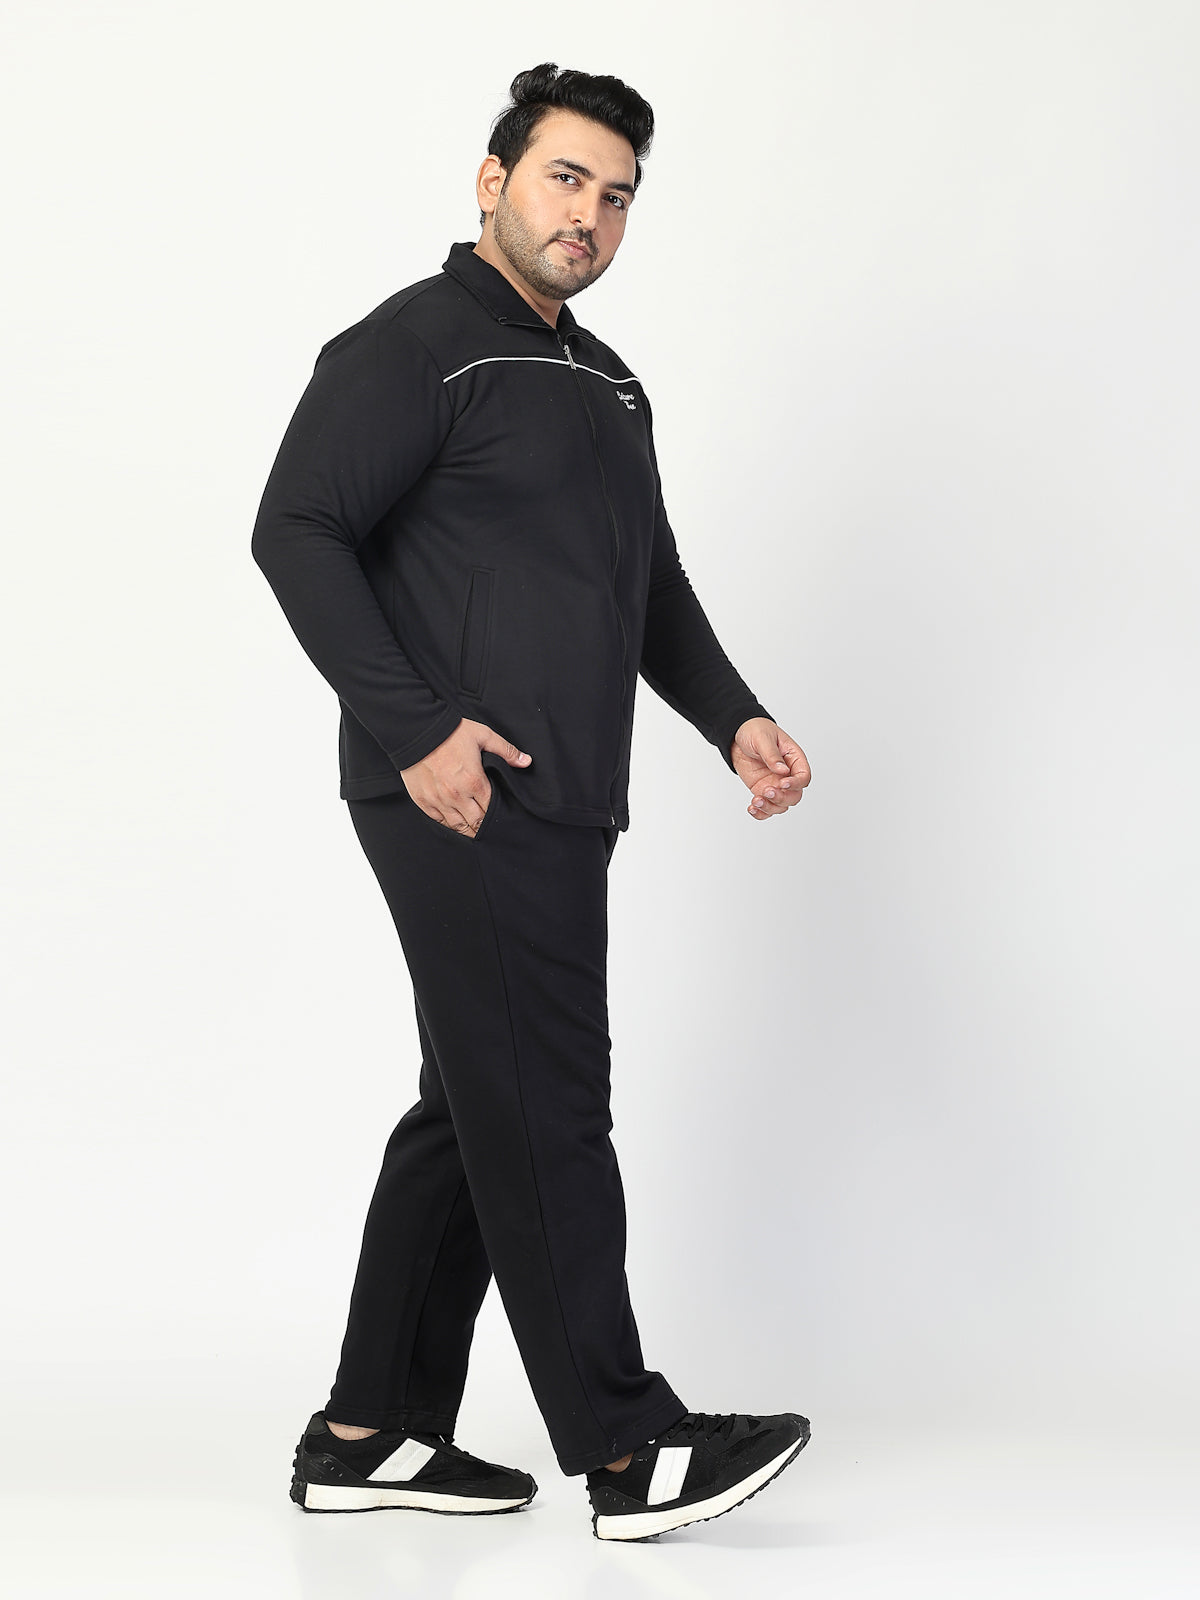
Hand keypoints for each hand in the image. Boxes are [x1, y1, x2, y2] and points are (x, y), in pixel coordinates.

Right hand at [401, 718, 531, 835]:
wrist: (416, 729)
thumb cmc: (450, 732)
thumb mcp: (483, 735)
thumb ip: (506, 751)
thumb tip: (526, 761)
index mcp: (473, 781)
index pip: (491, 809)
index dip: (497, 814)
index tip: (500, 815)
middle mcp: (456, 795)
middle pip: (475, 823)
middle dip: (484, 826)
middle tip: (489, 827)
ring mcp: (438, 800)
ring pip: (457, 826)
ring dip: (467, 829)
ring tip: (474, 830)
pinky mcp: (423, 800)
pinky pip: (438, 820)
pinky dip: (448, 823)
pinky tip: (455, 822)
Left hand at [730, 717, 810, 824]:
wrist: (737, 736)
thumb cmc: (755, 730)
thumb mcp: (763, 738)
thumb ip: (772, 755)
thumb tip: (782, 770)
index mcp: (794, 759)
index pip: (804, 777)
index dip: (796, 784)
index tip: (782, 783)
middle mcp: (787, 774)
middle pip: (795, 795)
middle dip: (782, 798)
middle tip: (767, 792)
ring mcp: (775, 784)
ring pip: (781, 805)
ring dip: (770, 807)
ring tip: (756, 801)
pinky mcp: (762, 790)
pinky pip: (767, 807)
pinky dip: (761, 813)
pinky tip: (752, 808)